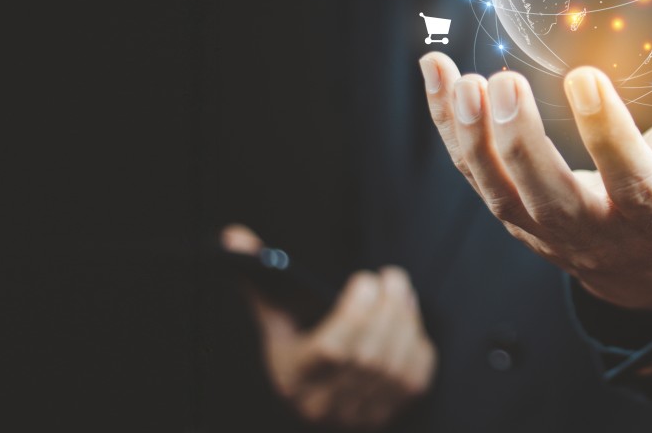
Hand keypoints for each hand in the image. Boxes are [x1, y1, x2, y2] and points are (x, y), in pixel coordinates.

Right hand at [222, 226, 436, 429]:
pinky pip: (416, 379)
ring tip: (402, 291)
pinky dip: (418, 345)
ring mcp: (359, 415)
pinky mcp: (389, 415)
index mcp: (294, 378)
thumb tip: (233, 235)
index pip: (332, 351)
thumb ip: (259, 279)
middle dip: (388, 310)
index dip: (356, 314)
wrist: (315, 402)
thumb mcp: (274, 318)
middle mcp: (325, 405)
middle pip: (368, 356)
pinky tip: (409, 321)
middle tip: (393, 277)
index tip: (365, 279)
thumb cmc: (294, 348)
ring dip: (406, 322)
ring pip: (395, 367)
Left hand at [418, 12, 651, 310]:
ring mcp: (539, 223)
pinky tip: (434, 71)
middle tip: (504, 81)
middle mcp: (590, 227)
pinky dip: (446, 123)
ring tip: (457, 78)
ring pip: (494, 186)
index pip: (630, 178)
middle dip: (521, 141)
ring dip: (469, 134)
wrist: (640, 262)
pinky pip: (469, 168)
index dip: (606, 133)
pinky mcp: (507, 207)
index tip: (584, 76)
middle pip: (547, 192)